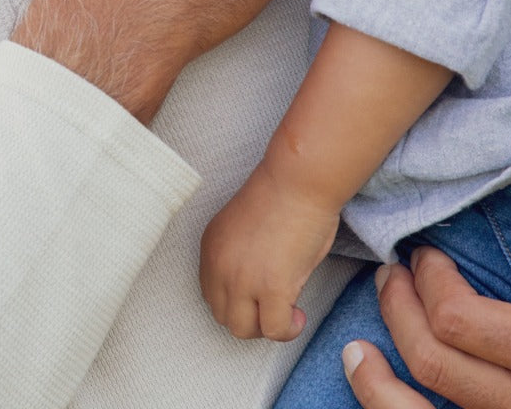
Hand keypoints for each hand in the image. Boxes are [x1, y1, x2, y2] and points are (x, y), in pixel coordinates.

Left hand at [200, 164, 337, 341]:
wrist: (298, 180)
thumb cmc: (282, 194)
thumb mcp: (244, 229)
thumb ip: (240, 259)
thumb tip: (256, 291)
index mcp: (211, 246)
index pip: (211, 294)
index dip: (237, 301)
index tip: (258, 297)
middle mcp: (219, 264)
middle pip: (222, 315)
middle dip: (250, 317)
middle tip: (273, 305)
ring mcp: (242, 278)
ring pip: (242, 329)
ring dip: (265, 326)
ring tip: (286, 311)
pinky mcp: (271, 288)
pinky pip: (273, 330)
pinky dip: (287, 329)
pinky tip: (298, 315)